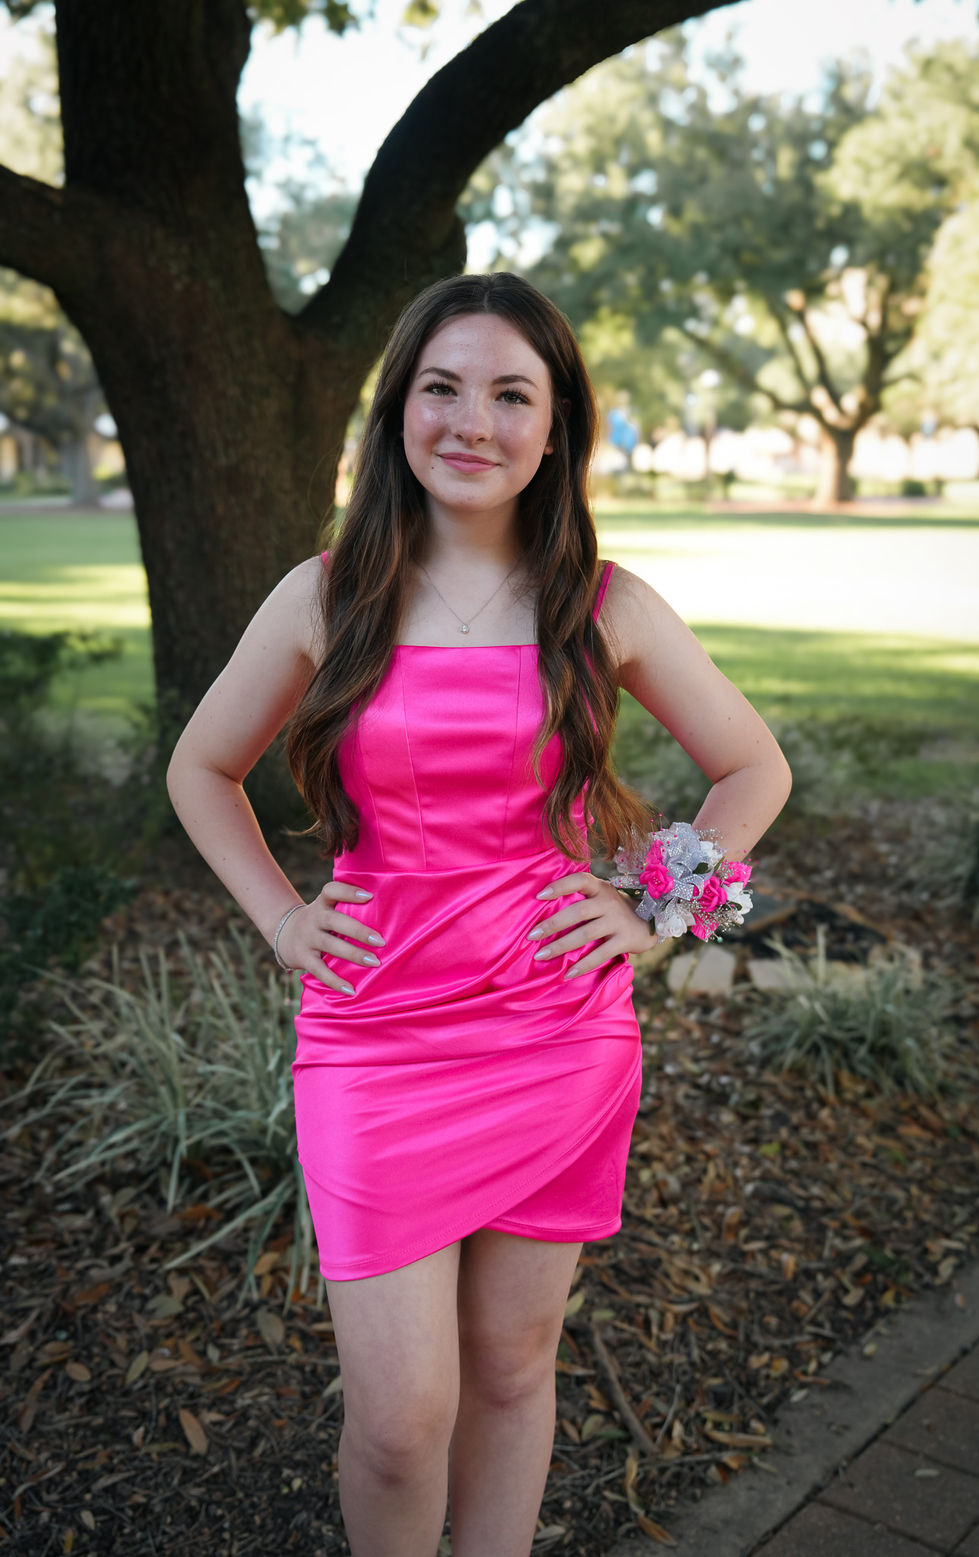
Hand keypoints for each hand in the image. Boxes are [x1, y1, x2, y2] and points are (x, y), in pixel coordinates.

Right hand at [276, 882, 384, 994]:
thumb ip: (347, 908)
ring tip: (374, 962)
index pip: (331, 891)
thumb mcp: (326, 908)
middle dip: (358, 930)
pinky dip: (335, 981)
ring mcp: (307, 938)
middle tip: (380, 941)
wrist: (284, 935)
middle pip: (334, 920)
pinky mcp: (303, 958)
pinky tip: (351, 990)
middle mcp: (314, 918)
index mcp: (322, 903)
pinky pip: (319, 970)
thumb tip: (387, 916)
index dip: (348, 891)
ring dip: (353, 954)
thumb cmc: (319, 921)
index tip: (368, 896)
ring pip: (330, 945)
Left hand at [527, 871, 654, 978]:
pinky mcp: (625, 940)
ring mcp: (618, 921)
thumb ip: (581, 898)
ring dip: (561, 946)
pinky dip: (583, 965)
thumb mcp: (602, 896)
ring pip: (586, 934)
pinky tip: (567, 974)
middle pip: (578, 912)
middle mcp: (609, 902)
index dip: (559, 886)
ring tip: (541, 955)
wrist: (651, 922)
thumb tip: (542, 906)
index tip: (539, 896)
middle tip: (531, 935)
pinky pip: (600, 955)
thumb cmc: (613, 909)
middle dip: (553, 924)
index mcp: (600, 888)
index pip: (579, 880)